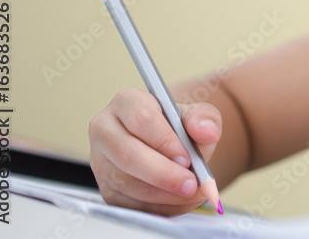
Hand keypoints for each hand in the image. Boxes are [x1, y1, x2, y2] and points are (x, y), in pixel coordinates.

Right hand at [88, 88, 221, 215]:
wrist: (171, 146)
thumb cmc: (179, 127)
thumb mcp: (196, 116)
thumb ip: (204, 119)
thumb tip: (206, 131)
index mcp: (127, 102)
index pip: (141, 119)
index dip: (165, 141)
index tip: (187, 158)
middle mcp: (106, 130)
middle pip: (128, 155)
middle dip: (164, 174)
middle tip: (192, 184)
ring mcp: (102, 162)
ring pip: (127, 184)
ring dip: (164, 194)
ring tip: (193, 193)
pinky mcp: (107, 189)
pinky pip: (130, 205)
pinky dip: (160, 207)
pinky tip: (181, 201)